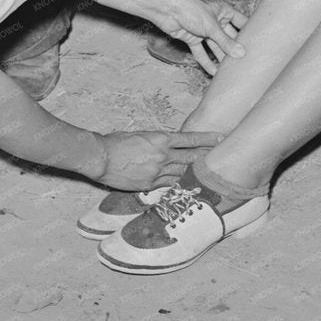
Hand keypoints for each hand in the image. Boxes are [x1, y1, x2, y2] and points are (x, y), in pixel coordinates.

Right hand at [95, 130, 225, 189]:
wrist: (101, 159)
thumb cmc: (117, 142)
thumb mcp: (140, 135)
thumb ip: (156, 141)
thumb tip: (166, 145)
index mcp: (161, 139)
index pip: (190, 139)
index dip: (207, 138)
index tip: (220, 137)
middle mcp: (163, 156)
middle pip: (190, 158)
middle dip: (204, 158)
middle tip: (218, 158)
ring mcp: (157, 172)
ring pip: (181, 173)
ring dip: (190, 172)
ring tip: (202, 173)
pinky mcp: (149, 185)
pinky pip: (167, 184)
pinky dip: (174, 182)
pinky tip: (180, 182)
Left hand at [147, 0, 247, 73]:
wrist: (166, 10)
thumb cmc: (190, 9)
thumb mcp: (211, 26)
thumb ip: (226, 42)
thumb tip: (241, 54)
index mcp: (224, 11)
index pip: (241, 22)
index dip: (249, 32)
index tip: (260, 45)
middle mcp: (216, 21)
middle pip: (229, 38)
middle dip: (235, 50)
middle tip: (246, 63)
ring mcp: (204, 31)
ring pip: (216, 47)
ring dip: (221, 58)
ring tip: (231, 71)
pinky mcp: (193, 39)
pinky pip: (202, 52)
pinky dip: (206, 62)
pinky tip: (213, 73)